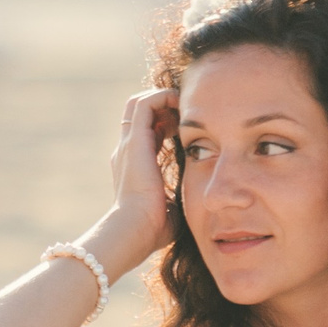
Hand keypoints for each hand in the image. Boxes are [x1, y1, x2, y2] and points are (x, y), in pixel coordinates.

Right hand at [91, 87, 177, 273]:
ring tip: (184, 105)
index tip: (186, 130)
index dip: (166, 124)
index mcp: (134, 166)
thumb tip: (200, 201)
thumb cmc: (155, 228)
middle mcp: (126, 151)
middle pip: (139, 114)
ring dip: (163, 99)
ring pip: (139, 103)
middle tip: (186, 113)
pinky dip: (163, 97)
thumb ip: (180, 196)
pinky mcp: (135, 140)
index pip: (147, 134)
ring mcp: (128, 144)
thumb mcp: (171, 206)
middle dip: (163, 107)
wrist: (135, 229)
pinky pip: (145, 104)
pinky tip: (182, 104)